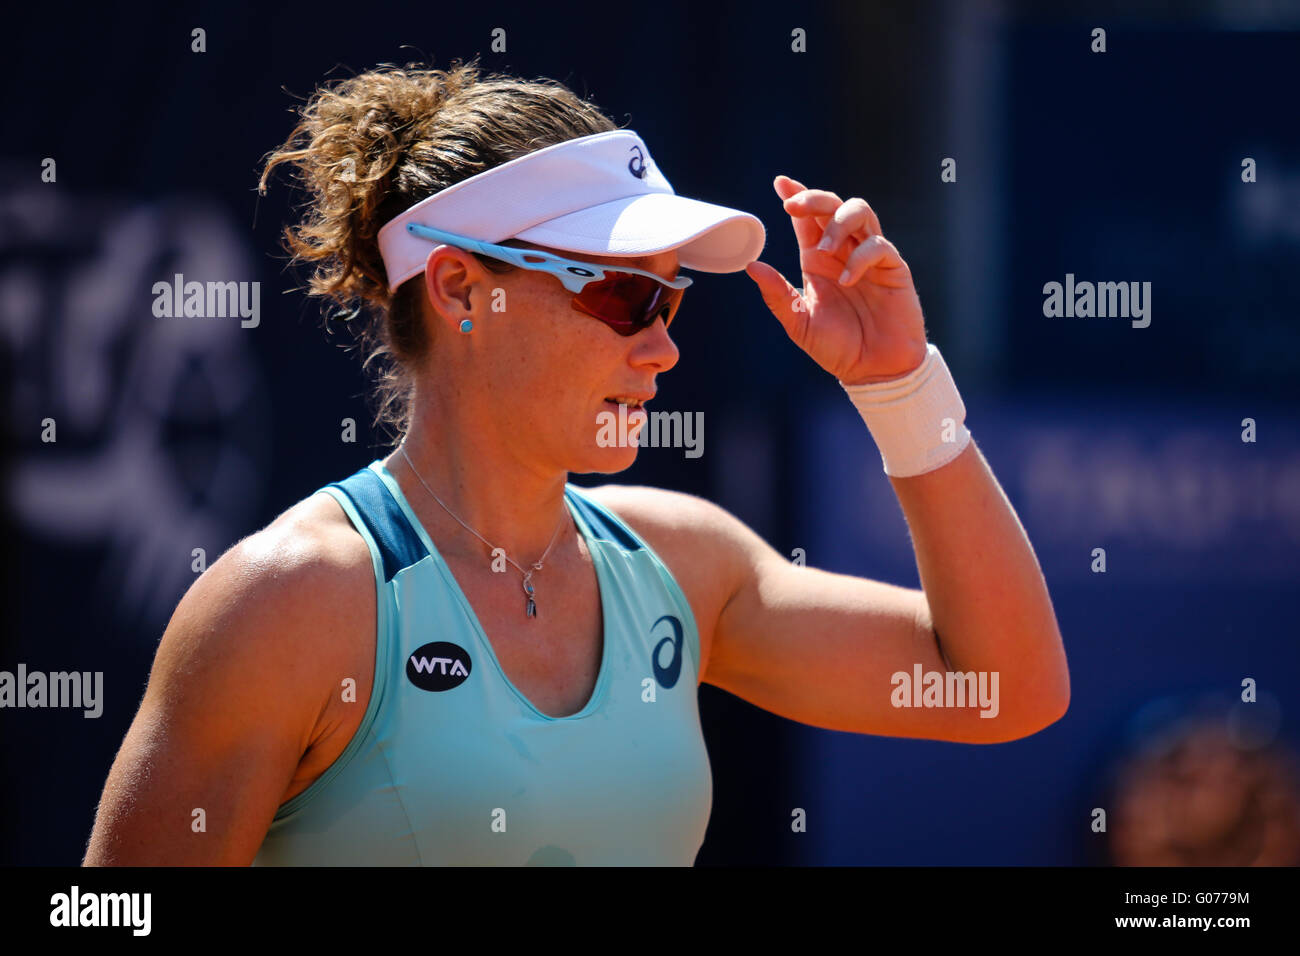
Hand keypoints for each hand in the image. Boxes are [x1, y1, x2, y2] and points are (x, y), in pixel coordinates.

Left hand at [746, 175, 928, 384]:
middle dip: (813, 198)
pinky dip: (860, 257)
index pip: (807, 219)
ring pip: (860, 212)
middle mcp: (843, 252)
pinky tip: (848, 280)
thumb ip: (777, 295)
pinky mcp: (892, 268)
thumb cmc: (837, 347)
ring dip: (838, 222)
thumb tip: (752, 266)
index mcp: (817, 260)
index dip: (797, 195)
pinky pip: (877, 246)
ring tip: (824, 249)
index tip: (780, 183)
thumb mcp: (799, 323)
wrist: (873, 371)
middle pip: (833, 205)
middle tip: (793, 207)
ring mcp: (869, 257)